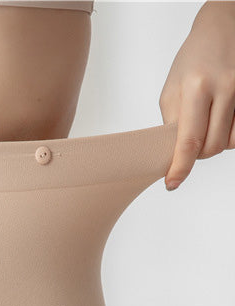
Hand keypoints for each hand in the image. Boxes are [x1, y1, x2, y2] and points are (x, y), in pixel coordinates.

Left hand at [159, 1, 234, 190]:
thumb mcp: (173, 88)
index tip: (172, 183)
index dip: (180, 167)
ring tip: (209, 124)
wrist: (223, 27)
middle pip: (211, 147)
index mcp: (197, 87)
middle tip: (192, 142)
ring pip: (230, 143)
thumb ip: (173, 123)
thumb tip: (173, 154)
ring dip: (216, 144)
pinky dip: (230, 134)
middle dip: (199, 153)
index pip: (188, 140)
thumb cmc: (194, 59)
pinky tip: (223, 120)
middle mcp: (226, 88)